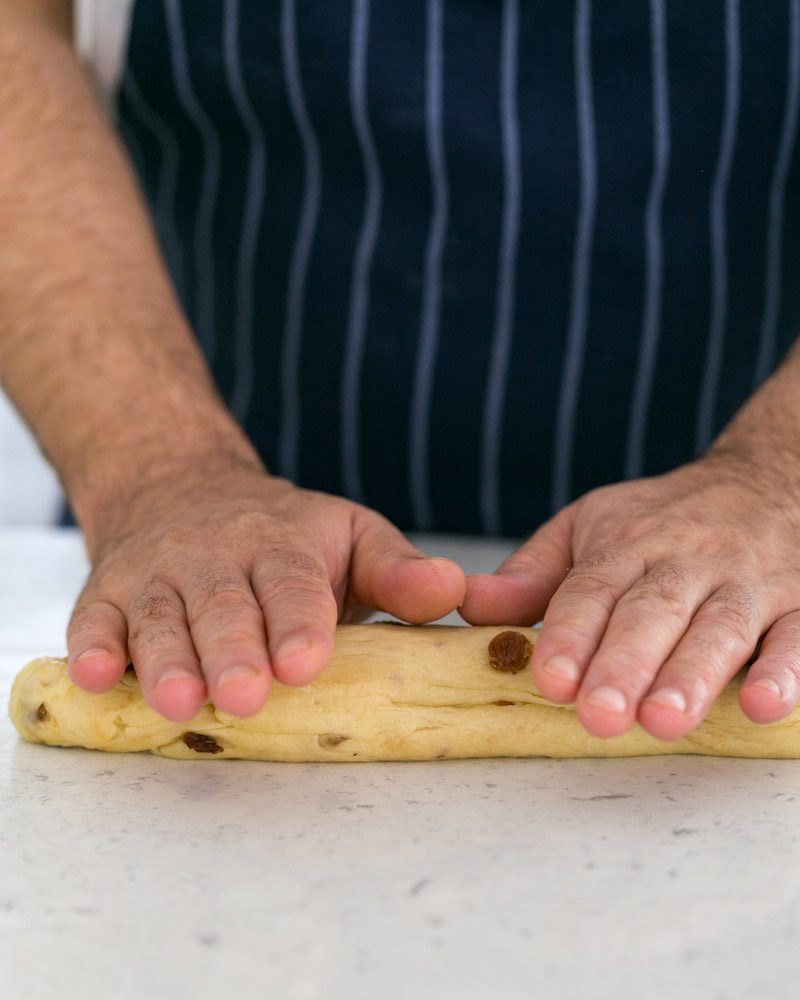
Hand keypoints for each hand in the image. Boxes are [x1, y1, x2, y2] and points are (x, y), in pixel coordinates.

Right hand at [66, 459, 464, 721]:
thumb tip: (455, 591)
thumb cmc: (283, 534)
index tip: (307, 662)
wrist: (181, 487)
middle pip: (224, 605)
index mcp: (283, 544)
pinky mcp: (110, 593)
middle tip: (245, 695)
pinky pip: (95, 619)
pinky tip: (96, 676)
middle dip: (233, 651)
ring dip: (166, 660)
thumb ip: (397, 571)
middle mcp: (217, 557)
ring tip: (179, 702)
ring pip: (161, 619)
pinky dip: (93, 647)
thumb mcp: (350, 537)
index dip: (298, 622)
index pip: (292, 582)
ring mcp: (159, 575)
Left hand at [460, 456, 799, 739]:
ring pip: (720, 627)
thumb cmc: (660, 519)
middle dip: (625, 663)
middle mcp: (684, 561)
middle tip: (600, 714)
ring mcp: (745, 582)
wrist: (765, 479)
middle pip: (652, 612)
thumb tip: (472, 606)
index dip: (569, 634)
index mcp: (626, 544)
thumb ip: (533, 572)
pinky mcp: (799, 602)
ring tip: (664, 719)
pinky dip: (786, 670)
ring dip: (693, 674)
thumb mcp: (589, 527)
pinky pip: (798, 635)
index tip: (548, 679)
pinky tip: (765, 704)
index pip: (591, 590)